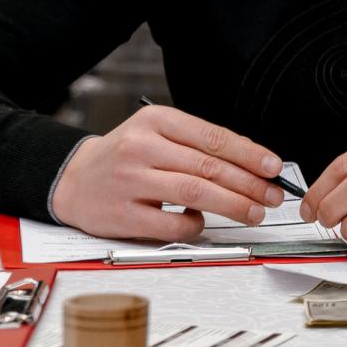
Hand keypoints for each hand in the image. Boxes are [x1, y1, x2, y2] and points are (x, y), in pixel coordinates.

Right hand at [50, 105, 284, 240]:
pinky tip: (201, 222)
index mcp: (155, 121)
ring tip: (254, 212)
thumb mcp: (158, 134)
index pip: (213, 137)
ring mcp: (130, 181)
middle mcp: (141, 147)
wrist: (73, 180)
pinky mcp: (122, 214)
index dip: (249, 154)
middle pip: (209, 167)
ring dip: (233, 205)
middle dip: (249, 184)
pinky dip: (194, 225)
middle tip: (272, 195)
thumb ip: (199, 145)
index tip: (273, 167)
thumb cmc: (125, 157)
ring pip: (195, 193)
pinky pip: (171, 224)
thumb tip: (253, 163)